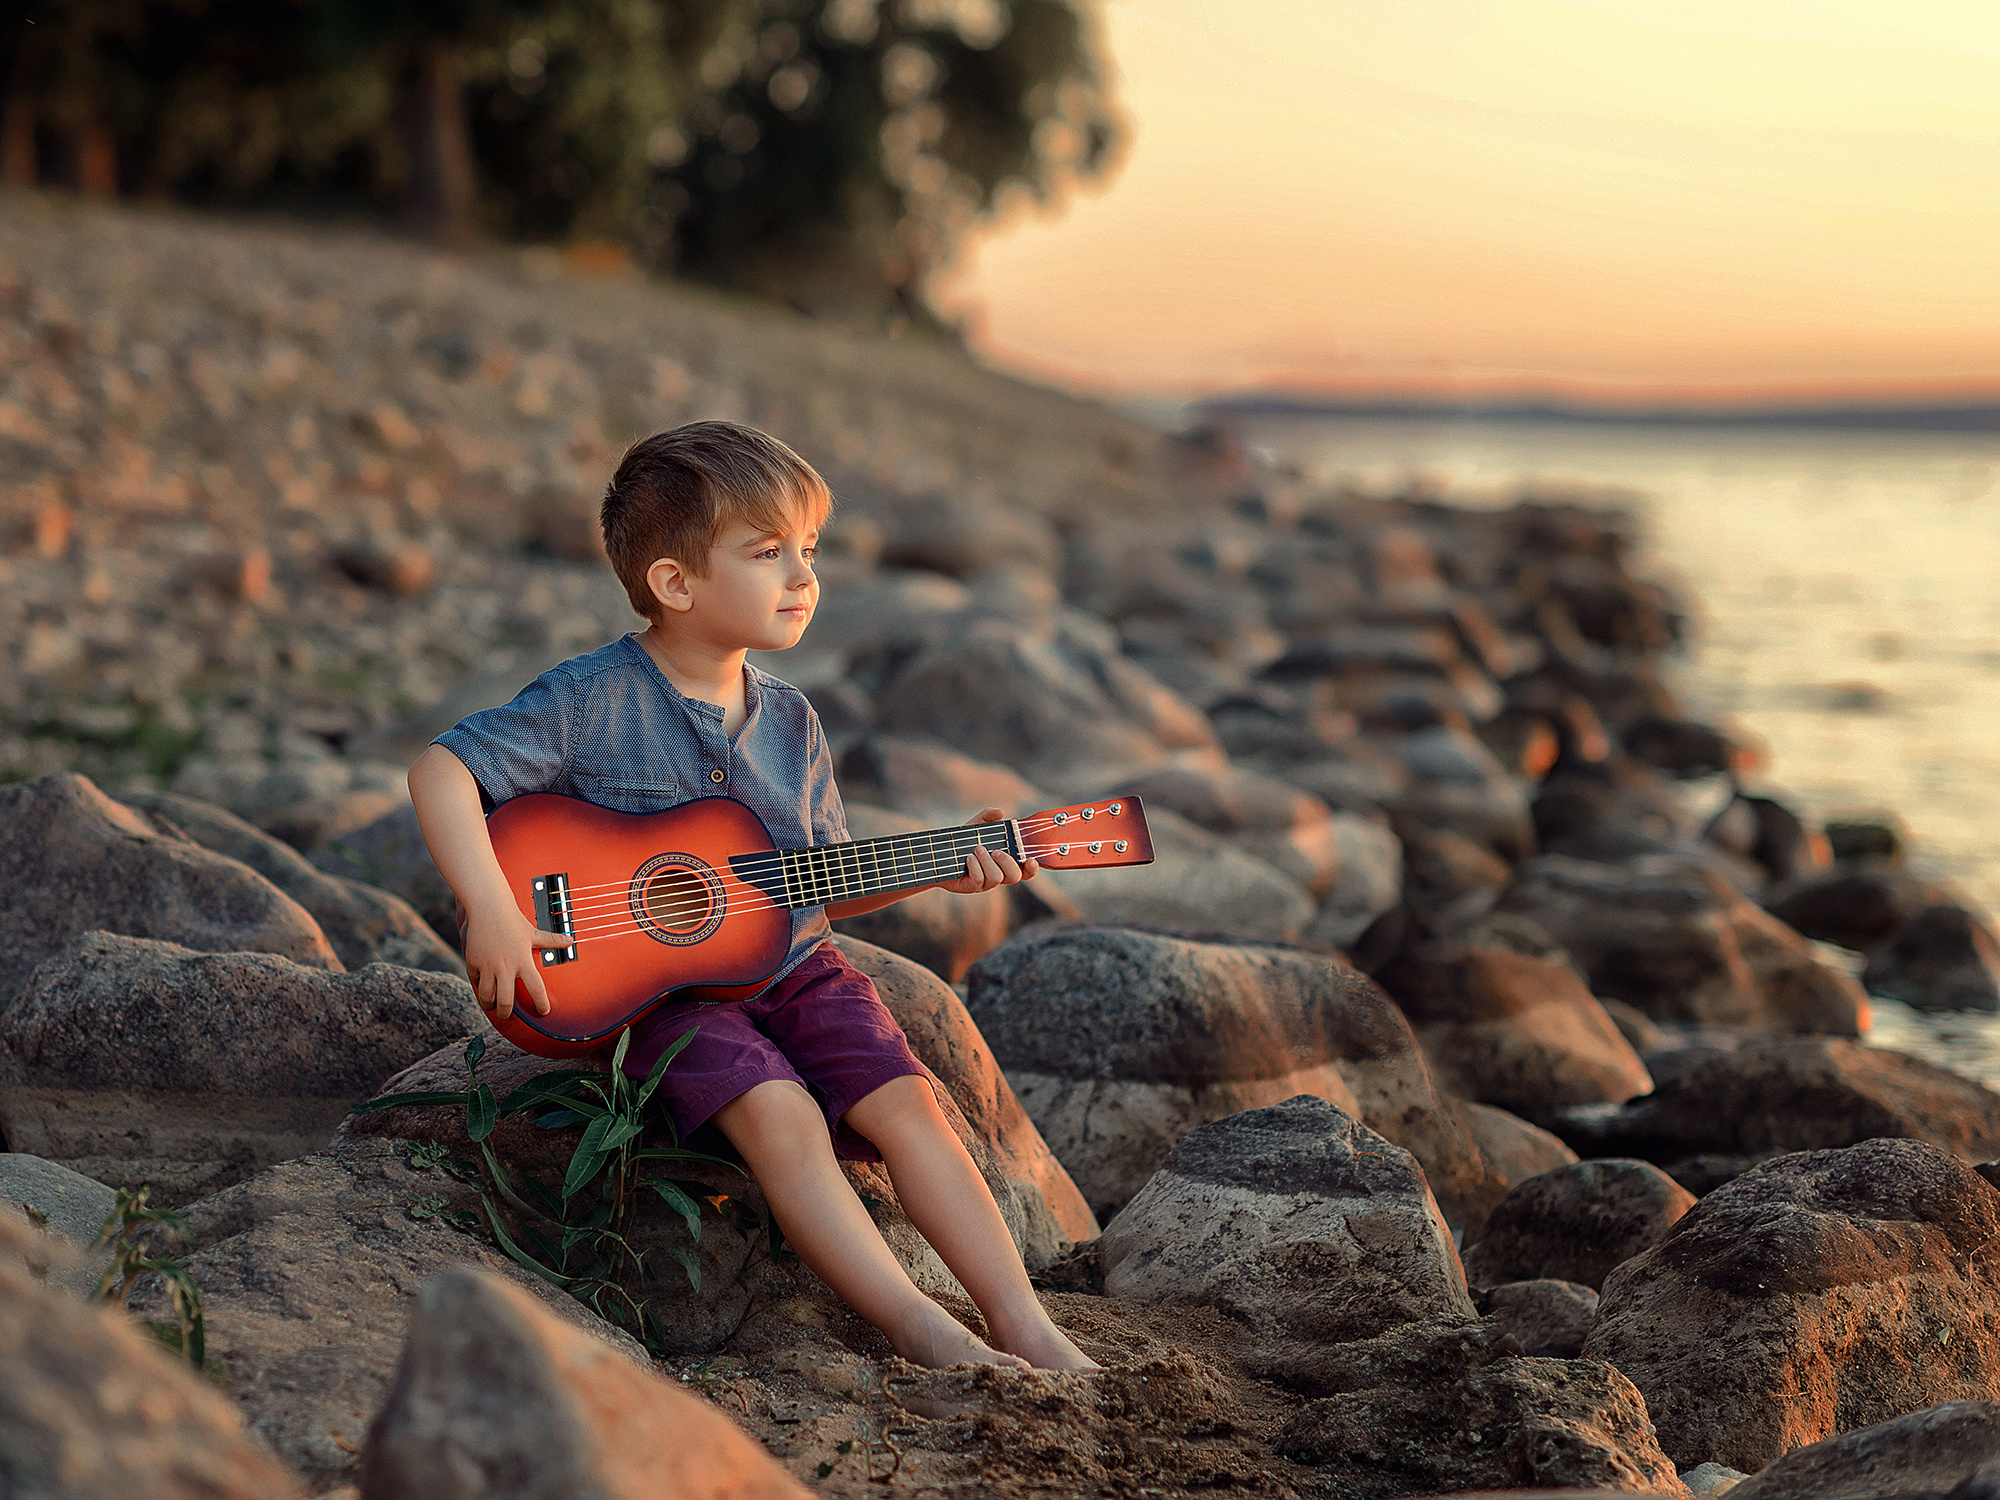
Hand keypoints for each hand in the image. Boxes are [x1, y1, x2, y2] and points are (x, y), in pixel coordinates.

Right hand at [460, 902, 572, 1019]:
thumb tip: (570, 940)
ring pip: (487, 996)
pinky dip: (478, 987)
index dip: (541, 1003)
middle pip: (506, 1002)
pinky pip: (474, 981)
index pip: (536, 989)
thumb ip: (551, 940)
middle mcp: (506, 967)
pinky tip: (482, 988)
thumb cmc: (512, 920)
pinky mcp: (473, 963)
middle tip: (507, 1015)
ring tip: (492, 1005)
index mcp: (523, 961)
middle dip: (506, 1013)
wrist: (488, 907)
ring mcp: (488, 966)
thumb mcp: (534, 932)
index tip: (543, 1011)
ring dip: (490, 1004)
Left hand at [937, 807, 1039, 894]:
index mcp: (1005, 863)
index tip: (1031, 859)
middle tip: (995, 850)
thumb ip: (988, 817)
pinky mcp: (972, 887)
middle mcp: (998, 875)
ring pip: (996, 878)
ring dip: (988, 862)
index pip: (1025, 871)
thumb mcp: (975, 826)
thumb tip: (1001, 812)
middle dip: (1007, 862)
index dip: (1032, 869)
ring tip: (976, 849)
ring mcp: (985, 883)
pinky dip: (975, 867)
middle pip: (1015, 877)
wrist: (939, 853)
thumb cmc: (962, 841)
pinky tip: (968, 858)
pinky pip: (979, 880)